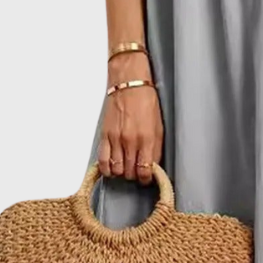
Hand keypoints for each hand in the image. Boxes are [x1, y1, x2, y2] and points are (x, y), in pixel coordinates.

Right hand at [99, 51, 163, 185]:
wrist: (129, 84)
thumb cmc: (146, 101)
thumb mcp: (159, 126)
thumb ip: (156, 147)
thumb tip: (152, 165)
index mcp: (147, 138)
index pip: (145, 170)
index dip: (146, 178)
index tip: (146, 178)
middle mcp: (131, 141)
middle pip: (130, 172)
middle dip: (134, 175)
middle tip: (136, 171)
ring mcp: (116, 139)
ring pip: (117, 169)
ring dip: (121, 172)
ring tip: (125, 168)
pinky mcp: (105, 136)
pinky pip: (103, 160)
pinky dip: (107, 169)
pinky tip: (111, 168)